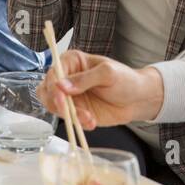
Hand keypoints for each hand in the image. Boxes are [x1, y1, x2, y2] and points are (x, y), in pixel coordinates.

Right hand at [36, 49, 163, 126]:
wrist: (138, 100)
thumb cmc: (126, 80)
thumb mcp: (108, 74)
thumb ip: (85, 79)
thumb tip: (61, 85)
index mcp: (73, 62)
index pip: (54, 71)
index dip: (54, 86)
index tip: (62, 98)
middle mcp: (67, 78)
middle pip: (47, 90)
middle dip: (57, 103)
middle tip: (71, 112)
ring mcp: (70, 96)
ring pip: (54, 107)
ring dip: (69, 115)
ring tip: (88, 118)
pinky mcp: (75, 111)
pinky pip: (67, 119)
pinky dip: (77, 123)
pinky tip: (91, 122)